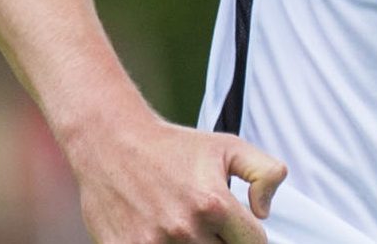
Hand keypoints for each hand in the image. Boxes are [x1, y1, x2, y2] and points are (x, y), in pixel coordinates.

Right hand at [69, 114, 288, 242]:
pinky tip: (163, 234)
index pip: (254, 243)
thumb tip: (264, 211)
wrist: (111, 144)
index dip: (251, 235)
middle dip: (223, 241)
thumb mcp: (229, 147)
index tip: (239, 228)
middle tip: (210, 223)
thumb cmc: (171, 147)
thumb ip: (265, 173)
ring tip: (187, 227)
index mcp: (212, 203)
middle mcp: (183, 229)